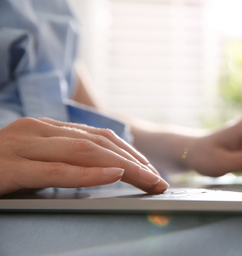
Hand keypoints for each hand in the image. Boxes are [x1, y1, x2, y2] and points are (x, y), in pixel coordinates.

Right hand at [0, 117, 168, 195]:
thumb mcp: (35, 160)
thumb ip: (63, 160)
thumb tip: (102, 170)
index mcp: (47, 128)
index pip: (101, 137)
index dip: (130, 153)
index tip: (151, 170)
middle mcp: (39, 130)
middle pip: (101, 142)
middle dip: (136, 162)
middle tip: (159, 180)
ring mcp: (24, 145)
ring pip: (86, 152)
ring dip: (124, 167)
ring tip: (148, 180)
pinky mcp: (11, 166)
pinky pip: (58, 168)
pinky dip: (90, 172)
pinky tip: (115, 175)